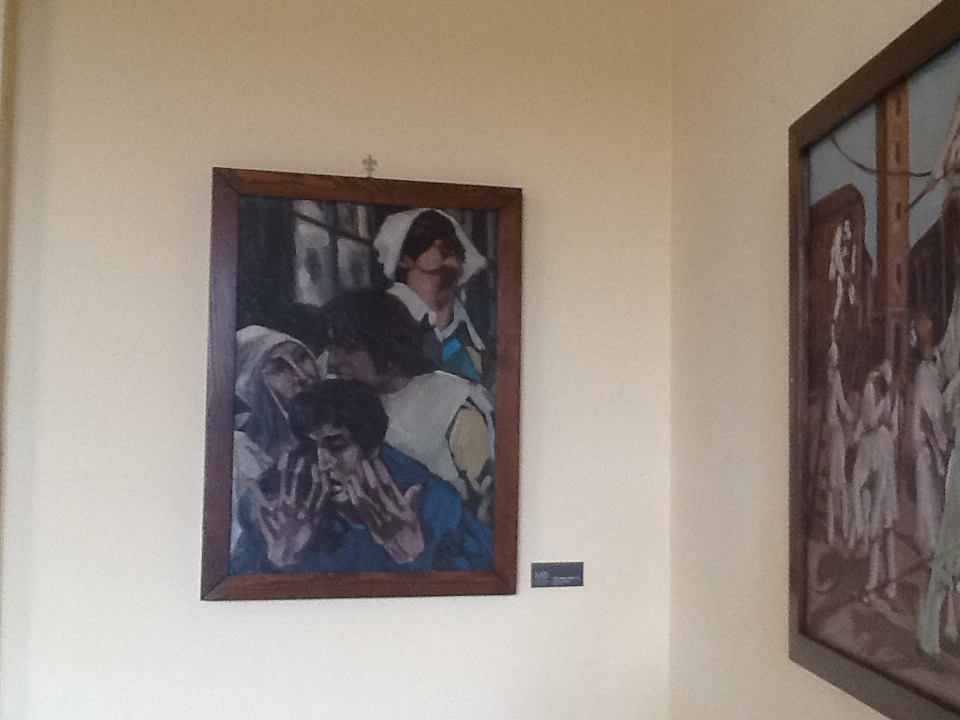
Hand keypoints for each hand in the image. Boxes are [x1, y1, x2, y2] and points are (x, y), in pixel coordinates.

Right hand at [247, 450, 329, 568]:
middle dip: (301, 465)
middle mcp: (293, 502)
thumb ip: (257, 494)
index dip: (284, 464)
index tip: (286, 453)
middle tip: (304, 455)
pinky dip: (326, 487)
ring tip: (316, 465)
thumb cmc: (273, 530)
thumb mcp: (262, 512)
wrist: (286, 551)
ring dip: (315, 473)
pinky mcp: (317, 514)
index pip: (281, 477)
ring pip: (312, 486)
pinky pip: (323, 498)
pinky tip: (327, 479)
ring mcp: (306, 508)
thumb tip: (247, 480)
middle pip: (297, 479)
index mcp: (280, 500)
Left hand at [342, 458, 424, 563]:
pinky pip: (361, 510)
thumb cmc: (411, 531)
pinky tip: (350, 488)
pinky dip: (355, 498)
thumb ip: (412, 499)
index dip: (382, 472)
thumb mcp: (414, 515)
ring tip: (354, 471)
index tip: (377, 460)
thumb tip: (417, 485)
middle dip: (369, 474)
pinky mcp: (369, 524)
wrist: (405, 551)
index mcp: (400, 507)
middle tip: (363, 460)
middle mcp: (388, 511)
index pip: (390, 486)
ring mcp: (377, 518)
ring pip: (366, 498)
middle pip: (376, 489)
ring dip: (359, 484)